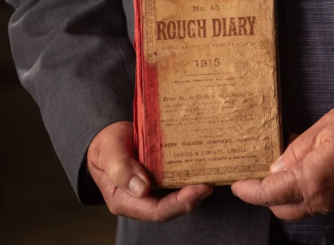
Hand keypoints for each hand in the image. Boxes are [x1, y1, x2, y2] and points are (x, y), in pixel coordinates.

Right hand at [87, 121, 212, 221]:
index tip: (198, 190)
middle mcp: (144, 198)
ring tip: (214, 172)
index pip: (157, 211)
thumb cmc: (106, 145)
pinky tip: (206, 163)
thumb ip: (120, 168)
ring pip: (180, 192)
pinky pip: (181, 178)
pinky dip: (194, 172)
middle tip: (211, 182)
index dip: (179, 204)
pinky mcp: (165, 175)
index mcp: (126, 200)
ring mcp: (156, 187)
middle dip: (194, 197)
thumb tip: (141, 188)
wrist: (110, 134)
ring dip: (197, 185)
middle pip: (173, 206)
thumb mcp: (108, 151)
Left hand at [231, 100, 333, 219]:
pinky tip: (298, 166)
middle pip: (281, 207)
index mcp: (315, 179)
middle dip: (263, 194)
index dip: (249, 190)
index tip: (236, 184)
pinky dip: (299, 190)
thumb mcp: (325, 126)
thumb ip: (296, 148)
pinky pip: (314, 201)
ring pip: (298, 207)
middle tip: (252, 172)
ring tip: (273, 167)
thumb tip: (276, 164)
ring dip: (281, 193)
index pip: (270, 193)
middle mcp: (324, 198)